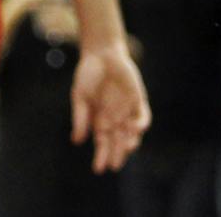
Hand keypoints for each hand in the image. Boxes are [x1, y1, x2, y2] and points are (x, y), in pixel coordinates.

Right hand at [71, 42, 149, 172]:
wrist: (102, 52)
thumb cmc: (88, 75)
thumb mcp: (80, 96)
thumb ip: (81, 117)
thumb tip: (77, 141)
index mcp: (99, 120)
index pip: (102, 143)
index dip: (101, 156)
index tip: (98, 169)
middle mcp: (115, 119)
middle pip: (117, 142)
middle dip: (116, 154)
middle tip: (114, 165)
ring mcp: (127, 111)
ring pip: (131, 134)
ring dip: (129, 143)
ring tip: (125, 149)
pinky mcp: (138, 101)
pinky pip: (143, 117)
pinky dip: (139, 125)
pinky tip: (134, 129)